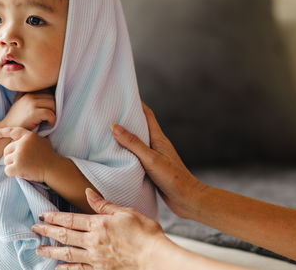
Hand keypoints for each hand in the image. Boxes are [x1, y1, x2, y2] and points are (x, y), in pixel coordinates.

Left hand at [0, 126, 59, 182]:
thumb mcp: (42, 141)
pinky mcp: (18, 165)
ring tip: (24, 167)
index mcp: (28, 136)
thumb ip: (31, 139)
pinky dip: (13, 173)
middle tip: (22, 162)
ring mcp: (19, 154)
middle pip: (6, 150)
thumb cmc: (49, 156)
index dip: (3, 132)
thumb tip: (24, 138)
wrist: (54, 168)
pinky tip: (22, 173)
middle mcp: (22, 144)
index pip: (13, 131)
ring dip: (13, 166)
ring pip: (6, 161)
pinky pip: (7, 170)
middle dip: (11, 157)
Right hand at [2, 91, 55, 129]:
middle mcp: (29, 95)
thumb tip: (46, 90)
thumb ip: (30, 95)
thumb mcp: (21, 102)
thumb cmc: (16, 117)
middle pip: (52, 97)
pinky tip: (49, 124)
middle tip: (50, 116)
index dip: (51, 100)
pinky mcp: (32, 113)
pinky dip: (52, 120)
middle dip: (53, 107)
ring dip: (54, 113)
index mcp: (28, 92)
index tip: (49, 109)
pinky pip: (49, 113)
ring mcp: (31, 103)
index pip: (48, 91)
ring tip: (49, 120)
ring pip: (52, 104)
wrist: (6, 128)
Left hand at [33, 188, 169, 269]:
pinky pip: (78, 269)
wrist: (155, 258)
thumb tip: (88, 193)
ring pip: (67, 253)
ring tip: (39, 249)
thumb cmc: (145, 233)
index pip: (70, 219)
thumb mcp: (126, 212)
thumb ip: (104, 205)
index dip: (54, 217)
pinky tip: (58, 267)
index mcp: (99, 224)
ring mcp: (95, 258)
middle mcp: (93, 241)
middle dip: (47, 232)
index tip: (42, 215)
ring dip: (51, 250)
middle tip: (34, 229)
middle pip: (64, 235)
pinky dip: (66, 268)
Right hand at [111, 103, 204, 218]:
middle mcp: (157, 145)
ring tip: (108, 134)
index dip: (137, 104)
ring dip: (126, 138)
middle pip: (141, 127)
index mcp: (158, 138)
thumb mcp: (150, 158)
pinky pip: (137, 157)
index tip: (124, 96)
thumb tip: (114, 125)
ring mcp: (155, 158)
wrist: (187, 199)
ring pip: (138, 143)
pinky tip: (117, 158)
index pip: (147, 115)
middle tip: (110, 115)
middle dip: (128, 120)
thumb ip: (133, 143)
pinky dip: (128, 154)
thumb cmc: (172, 178)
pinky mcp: (153, 170)